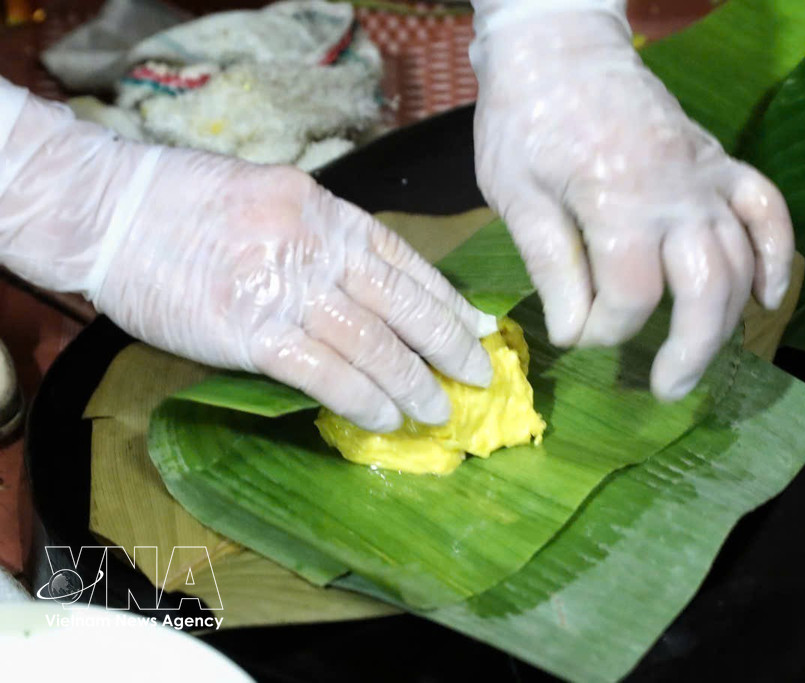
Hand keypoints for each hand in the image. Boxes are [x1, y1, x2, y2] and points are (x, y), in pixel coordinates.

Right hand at [0, 83, 495, 430]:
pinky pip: (325, 373)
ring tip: (437, 411)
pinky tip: (385, 419)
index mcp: (325, 210)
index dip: (448, 300)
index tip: (478, 328)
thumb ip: (321, 238)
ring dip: (412, 383)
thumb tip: (368, 289)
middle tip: (478, 376)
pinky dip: (362, 399)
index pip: (406, 261)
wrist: (109, 211)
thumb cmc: (185, 205)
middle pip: (403, 304)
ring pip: (373, 343)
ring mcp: (285, 287)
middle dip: (448, 345)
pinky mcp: (251, 331)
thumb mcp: (271, 198)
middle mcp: (316, 245)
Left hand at [470, 3, 793, 399]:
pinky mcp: (718, 161)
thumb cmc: (524, 119)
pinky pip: (767, 209)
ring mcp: (704, 174)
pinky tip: (767, 298)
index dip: (606, 330)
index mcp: (616, 196)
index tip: (577, 335)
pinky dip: (777, 255)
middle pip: (704, 286)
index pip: (630, 294)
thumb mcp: (516, 194)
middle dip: (689, 348)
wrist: (560, 47)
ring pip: (740, 258)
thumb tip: (573, 332)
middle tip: (666, 389)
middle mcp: (675, 189)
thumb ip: (552, 265)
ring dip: (727, 319)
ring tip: (699, 361)